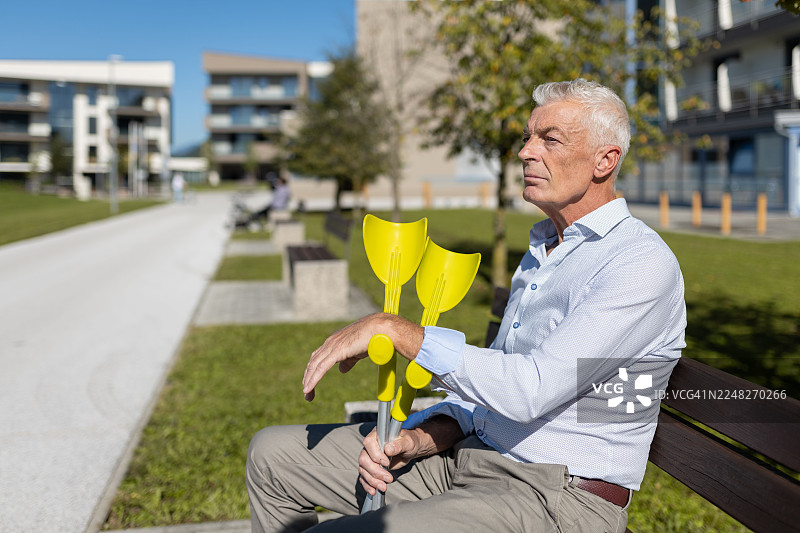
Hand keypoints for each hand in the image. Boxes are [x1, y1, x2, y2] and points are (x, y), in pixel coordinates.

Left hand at [302, 313, 423, 400]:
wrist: (379, 330)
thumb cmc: (372, 338)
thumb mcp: (356, 352)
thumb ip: (348, 361)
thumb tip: (341, 370)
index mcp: (334, 342)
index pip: (318, 357)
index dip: (312, 370)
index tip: (311, 383)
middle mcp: (330, 343)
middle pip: (313, 362)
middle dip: (308, 377)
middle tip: (307, 393)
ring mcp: (332, 346)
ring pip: (314, 366)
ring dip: (309, 381)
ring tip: (307, 394)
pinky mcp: (336, 352)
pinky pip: (321, 368)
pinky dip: (313, 379)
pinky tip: (309, 388)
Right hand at [357, 427, 424, 494]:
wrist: (410, 450)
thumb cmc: (409, 442)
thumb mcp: (408, 442)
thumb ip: (399, 445)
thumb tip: (388, 449)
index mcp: (377, 434)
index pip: (369, 443)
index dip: (375, 454)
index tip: (386, 463)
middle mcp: (370, 446)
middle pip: (364, 459)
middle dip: (375, 471)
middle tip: (388, 478)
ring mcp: (369, 457)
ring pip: (363, 469)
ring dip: (372, 480)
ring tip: (383, 487)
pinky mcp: (371, 467)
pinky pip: (364, 477)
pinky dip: (367, 484)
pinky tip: (374, 491)